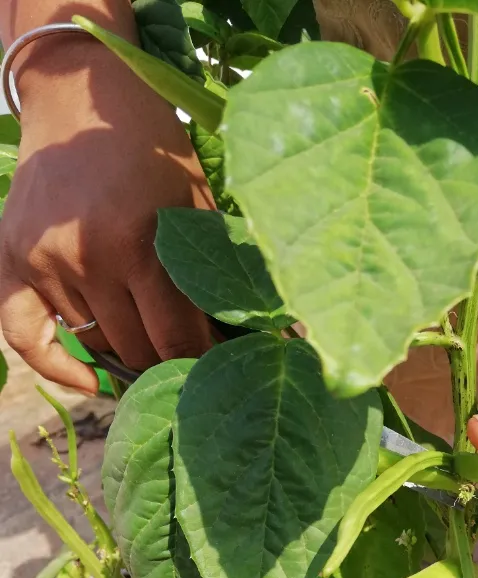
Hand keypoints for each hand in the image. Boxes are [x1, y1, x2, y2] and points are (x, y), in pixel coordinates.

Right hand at [0, 36, 213, 393]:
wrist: (81, 95)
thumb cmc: (154, 151)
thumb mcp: (198, 205)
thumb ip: (216, 271)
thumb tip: (251, 335)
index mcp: (141, 242)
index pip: (178, 339)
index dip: (204, 363)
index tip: (222, 369)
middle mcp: (87, 257)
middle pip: (136, 349)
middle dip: (171, 360)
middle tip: (193, 358)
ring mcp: (44, 260)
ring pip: (94, 344)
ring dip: (127, 354)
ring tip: (155, 350)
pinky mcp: (10, 259)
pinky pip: (24, 336)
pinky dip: (58, 367)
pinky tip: (91, 380)